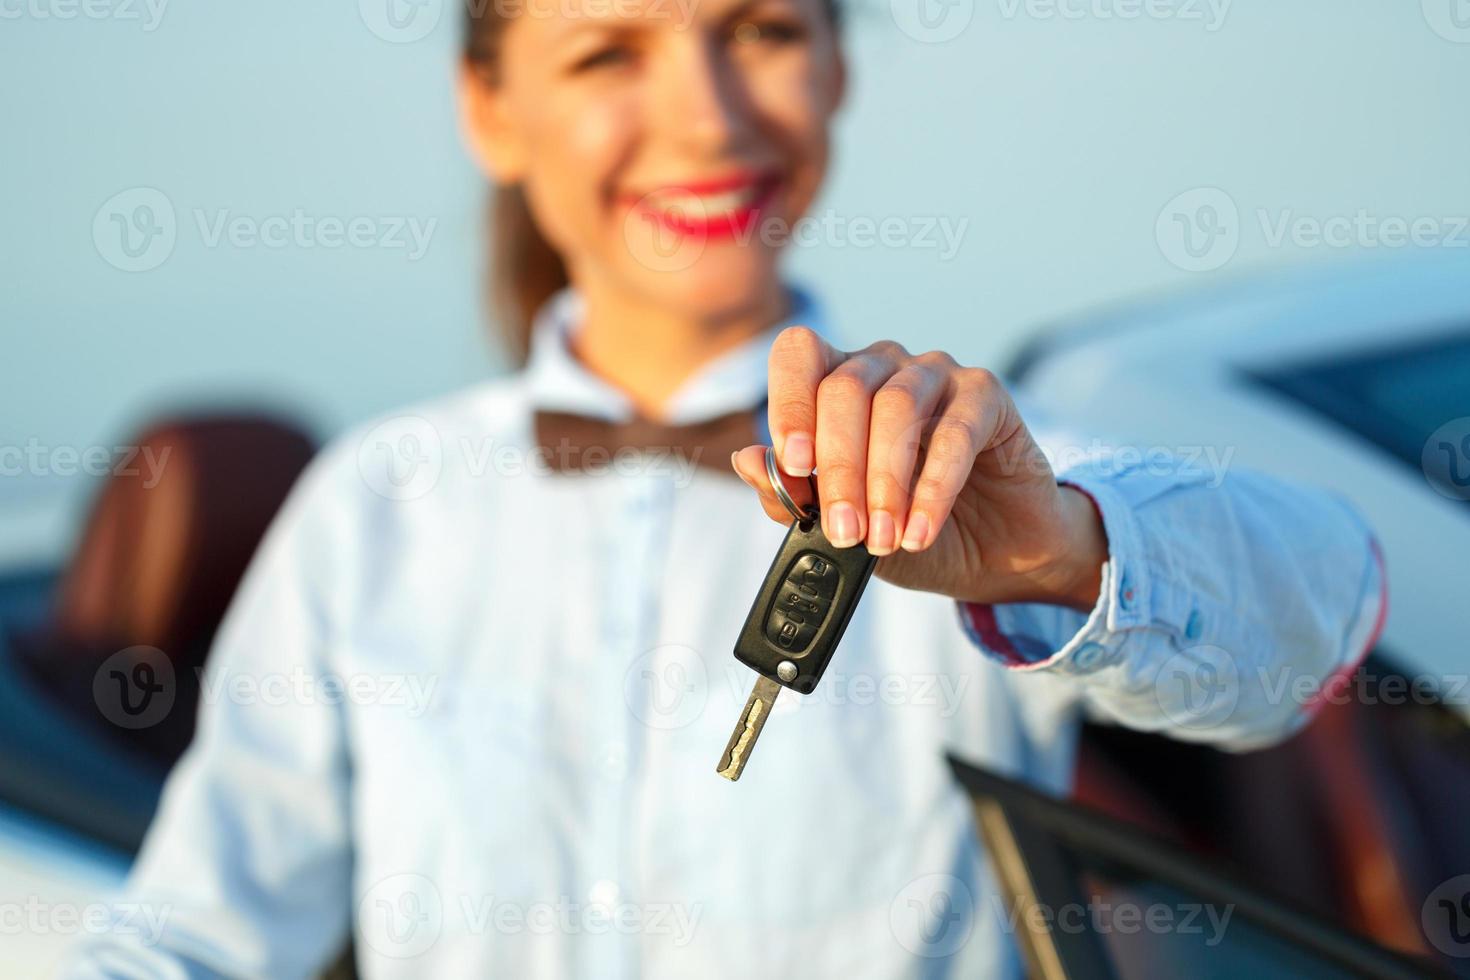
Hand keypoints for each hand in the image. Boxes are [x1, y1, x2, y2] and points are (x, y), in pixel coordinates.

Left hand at [731, 328, 1106, 611]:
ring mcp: (936, 374)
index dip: (790, 403)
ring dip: (885, 482)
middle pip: (845, 389)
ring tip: (885, 539)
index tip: (794, 464)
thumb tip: (748, 460)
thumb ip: (792, 497)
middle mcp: (883, 366)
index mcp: (836, 383)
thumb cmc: (908, 529)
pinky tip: (920, 530)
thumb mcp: (841, 528)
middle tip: (845, 531)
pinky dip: (933, 488)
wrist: (991, 554)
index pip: (799, 355)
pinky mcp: (986, 396)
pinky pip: (955, 431)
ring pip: (896, 406)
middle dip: (839, 469)